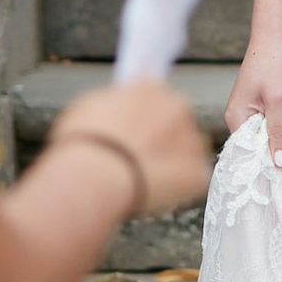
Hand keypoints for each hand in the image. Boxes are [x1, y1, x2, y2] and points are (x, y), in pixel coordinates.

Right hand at [51, 80, 210, 218]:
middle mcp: (176, 107)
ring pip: (187, 150)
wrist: (95, 177)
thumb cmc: (83, 144)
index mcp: (149, 88)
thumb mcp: (86, 107)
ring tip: (142, 180)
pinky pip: (192, 179)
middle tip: (136, 160)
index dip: (142, 117)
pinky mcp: (197, 171)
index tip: (132, 132)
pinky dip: (178, 188)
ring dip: (172, 162)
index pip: (154, 96)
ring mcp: (191, 139)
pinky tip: (154, 193)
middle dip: (161, 138)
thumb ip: (110, 101)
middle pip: (175, 121)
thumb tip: (117, 103)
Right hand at [225, 37, 281, 168]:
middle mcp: (237, 116)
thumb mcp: (278, 101)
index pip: (248, 152)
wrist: (274, 36)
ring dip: (279, 139)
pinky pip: (268, 122)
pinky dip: (280, 126)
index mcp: (236, 118)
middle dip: (274, 153)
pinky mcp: (258, 102)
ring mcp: (247, 109)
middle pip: (256, 144)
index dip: (265, 164)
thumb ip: (278, 133)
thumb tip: (280, 165)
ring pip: (264, 133)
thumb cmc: (273, 64)